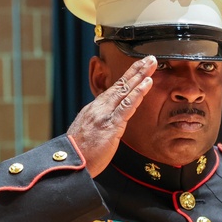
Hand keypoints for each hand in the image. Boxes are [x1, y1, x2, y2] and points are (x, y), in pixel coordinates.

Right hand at [67, 55, 156, 177]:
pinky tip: (147, 83)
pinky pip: (127, 106)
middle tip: (150, 58)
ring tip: (152, 63)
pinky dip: (138, 93)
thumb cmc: (80, 154)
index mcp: (95, 109)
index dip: (128, 78)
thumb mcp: (89, 134)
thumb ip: (99, 125)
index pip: (114, 90)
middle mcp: (99, 107)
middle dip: (136, 70)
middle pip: (121, 84)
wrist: (70, 163)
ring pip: (125, 90)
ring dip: (140, 75)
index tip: (139, 68)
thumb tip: (107, 124)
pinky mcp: (111, 125)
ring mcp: (105, 114)